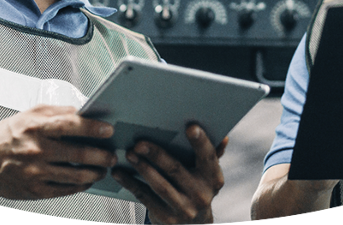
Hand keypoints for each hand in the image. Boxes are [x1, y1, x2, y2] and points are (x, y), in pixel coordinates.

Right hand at [0, 104, 117, 199]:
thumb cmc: (7, 135)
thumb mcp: (29, 114)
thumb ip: (56, 112)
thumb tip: (82, 111)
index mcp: (35, 128)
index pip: (70, 125)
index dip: (92, 128)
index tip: (109, 130)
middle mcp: (36, 151)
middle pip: (78, 154)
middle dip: (101, 156)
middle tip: (112, 155)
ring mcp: (35, 173)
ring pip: (75, 176)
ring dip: (95, 173)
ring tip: (103, 169)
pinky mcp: (34, 191)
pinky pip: (64, 190)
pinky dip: (80, 186)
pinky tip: (87, 181)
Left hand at [112, 125, 226, 224]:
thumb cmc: (197, 187)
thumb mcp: (207, 173)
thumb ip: (212, 154)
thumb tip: (223, 136)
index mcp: (213, 178)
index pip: (209, 157)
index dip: (201, 142)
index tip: (190, 126)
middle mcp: (201, 195)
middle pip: (176, 170)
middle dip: (157, 155)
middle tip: (140, 142)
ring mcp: (183, 209)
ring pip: (159, 185)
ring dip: (142, 168)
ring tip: (129, 153)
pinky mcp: (166, 218)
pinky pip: (145, 197)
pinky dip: (131, 183)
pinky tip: (119, 172)